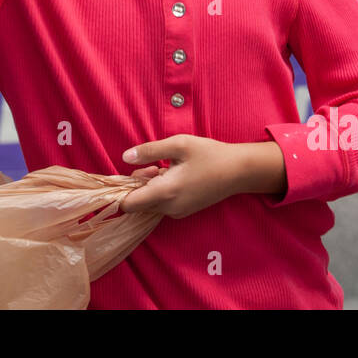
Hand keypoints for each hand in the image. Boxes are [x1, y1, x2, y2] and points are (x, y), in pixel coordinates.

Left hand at [118, 135, 244, 217]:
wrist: (238, 171)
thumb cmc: (209, 154)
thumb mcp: (179, 145)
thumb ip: (150, 151)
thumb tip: (125, 157)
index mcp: (166, 192)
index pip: (129, 204)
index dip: (120, 191)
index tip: (123, 175)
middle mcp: (169, 208)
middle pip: (138, 203)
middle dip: (136, 185)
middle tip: (150, 165)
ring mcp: (178, 212)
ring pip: (150, 203)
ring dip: (149, 187)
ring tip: (163, 167)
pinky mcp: (184, 211)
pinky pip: (162, 204)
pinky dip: (160, 191)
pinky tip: (172, 174)